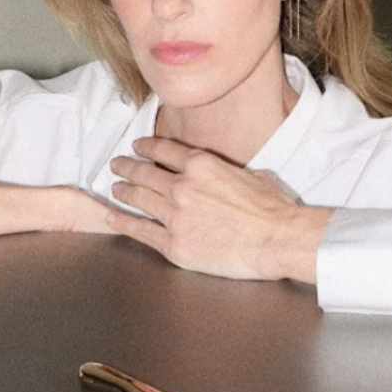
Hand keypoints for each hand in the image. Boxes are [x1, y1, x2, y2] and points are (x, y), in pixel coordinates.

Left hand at [108, 136, 330, 283]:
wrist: (279, 239)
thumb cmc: (273, 209)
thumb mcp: (249, 173)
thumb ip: (222, 171)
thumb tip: (217, 174)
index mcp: (201, 165)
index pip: (163, 150)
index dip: (146, 147)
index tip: (137, 147)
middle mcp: (182, 187)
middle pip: (144, 173)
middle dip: (127, 167)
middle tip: (117, 165)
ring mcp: (175, 217)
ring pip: (138, 199)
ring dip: (123, 191)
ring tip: (115, 188)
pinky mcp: (174, 245)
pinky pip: (140, 231)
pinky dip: (123, 222)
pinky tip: (113, 216)